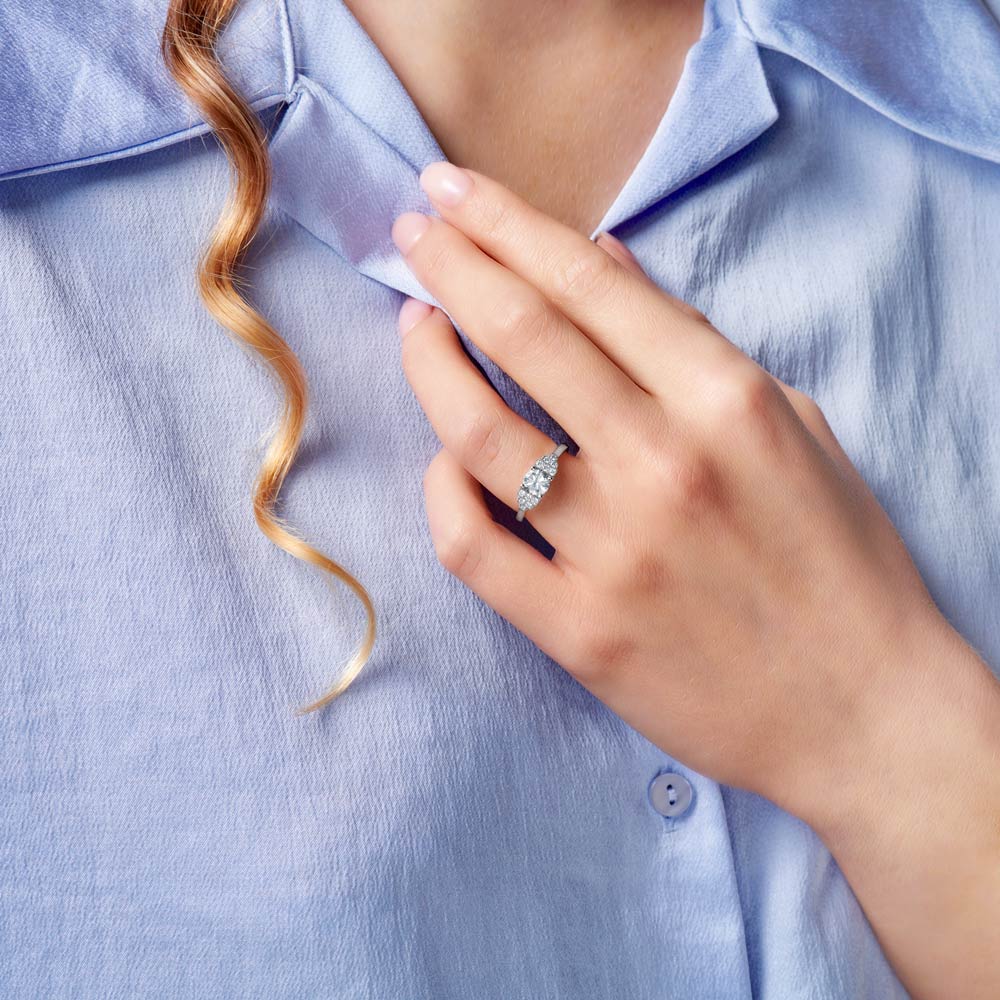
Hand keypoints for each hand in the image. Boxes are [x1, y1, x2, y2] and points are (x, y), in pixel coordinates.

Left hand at [390, 161, 999, 999]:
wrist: (862, 711)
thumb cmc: (839, 562)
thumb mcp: (789, 426)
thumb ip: (690, 341)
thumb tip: (602, 261)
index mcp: (727, 400)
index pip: (587, 283)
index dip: (505, 223)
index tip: (450, 191)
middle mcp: (664, 463)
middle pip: (521, 333)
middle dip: (451, 265)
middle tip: (414, 234)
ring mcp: (614, 552)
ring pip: (476, 432)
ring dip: (427, 364)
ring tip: (412, 329)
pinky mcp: (578, 631)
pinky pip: (471, 545)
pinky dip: (439, 492)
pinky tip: (442, 462)